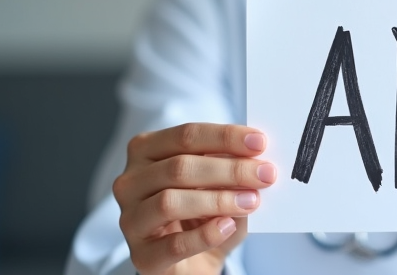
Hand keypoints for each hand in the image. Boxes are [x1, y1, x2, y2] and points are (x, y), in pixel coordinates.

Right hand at [112, 123, 277, 274]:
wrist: (190, 263)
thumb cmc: (202, 214)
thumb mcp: (219, 184)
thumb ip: (231, 170)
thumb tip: (257, 161)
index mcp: (146, 151)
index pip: (186, 136)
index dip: (225, 137)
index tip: (260, 142)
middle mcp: (131, 182)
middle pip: (179, 167)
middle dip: (229, 169)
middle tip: (265, 175)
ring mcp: (131, 219)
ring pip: (170, 201)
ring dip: (218, 200)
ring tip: (251, 201)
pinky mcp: (141, 256)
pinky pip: (174, 243)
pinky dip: (205, 234)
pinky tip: (228, 226)